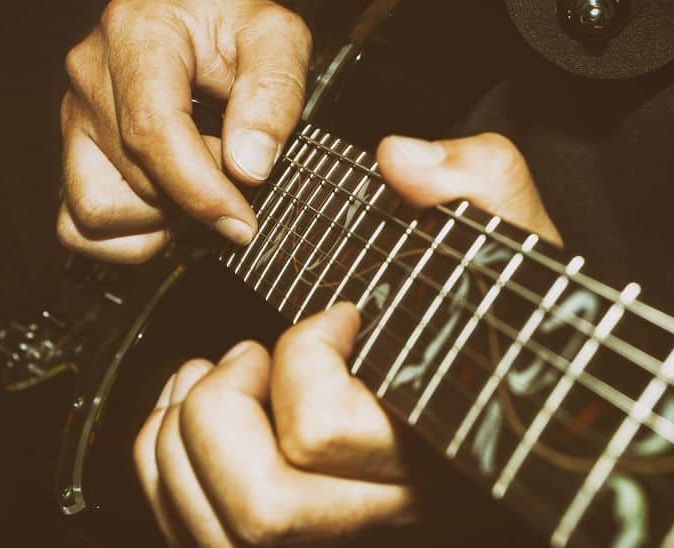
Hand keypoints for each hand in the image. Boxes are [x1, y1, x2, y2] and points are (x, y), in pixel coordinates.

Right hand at [57, 0, 311, 262]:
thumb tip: (250, 166)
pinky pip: (79, 228)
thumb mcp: (278, 38)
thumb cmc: (234, 27)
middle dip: (196, 196)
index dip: (199, 189)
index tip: (242, 222)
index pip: (152, 130)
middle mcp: (91, 75)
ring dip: (160, 218)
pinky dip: (129, 237)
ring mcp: (74, 119)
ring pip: (98, 210)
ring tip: (196, 180)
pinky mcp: (71, 155)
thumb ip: (275, 92)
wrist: (194, 20)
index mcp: (136, 33)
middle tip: (233, 167)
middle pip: (136, 177)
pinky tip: (166, 210)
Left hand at [133, 131, 562, 544]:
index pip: (323, 433)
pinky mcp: (281, 539)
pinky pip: (188, 526)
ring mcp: (328, 538)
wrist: (511, 410)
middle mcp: (378, 515)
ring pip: (215, 528)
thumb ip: (476, 184)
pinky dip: (162, 461)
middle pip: (261, 507)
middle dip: (222, 410)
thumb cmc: (503, 333)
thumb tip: (402, 162)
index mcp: (434, 451)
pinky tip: (195, 405)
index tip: (336, 315)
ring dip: (182, 433)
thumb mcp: (508, 244)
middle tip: (251, 354)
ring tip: (218, 376)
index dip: (305, 356)